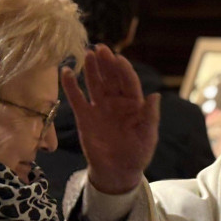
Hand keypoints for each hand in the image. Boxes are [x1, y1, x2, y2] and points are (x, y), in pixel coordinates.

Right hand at [63, 45, 159, 194]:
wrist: (117, 171)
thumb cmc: (137, 153)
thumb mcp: (148, 136)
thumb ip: (150, 116)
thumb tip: (155, 96)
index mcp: (134, 104)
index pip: (128, 81)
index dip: (123, 69)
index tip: (117, 58)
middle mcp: (116, 101)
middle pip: (111, 77)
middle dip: (107, 63)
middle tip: (100, 48)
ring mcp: (99, 107)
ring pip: (95, 83)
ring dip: (91, 68)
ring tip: (87, 53)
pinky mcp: (84, 116)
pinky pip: (77, 98)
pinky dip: (71, 86)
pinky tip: (66, 72)